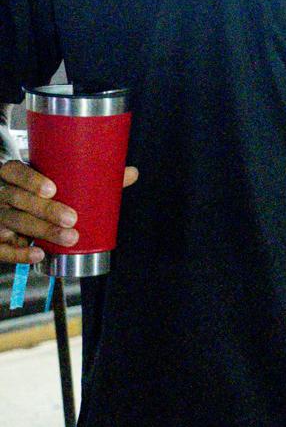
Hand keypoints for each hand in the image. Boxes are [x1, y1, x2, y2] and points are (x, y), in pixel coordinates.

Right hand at [0, 159, 139, 264]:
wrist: (13, 214)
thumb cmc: (40, 195)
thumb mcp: (59, 183)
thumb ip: (92, 178)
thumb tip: (131, 173)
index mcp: (12, 175)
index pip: (14, 171)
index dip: (30, 180)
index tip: (53, 189)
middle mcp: (0, 194)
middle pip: (17, 199)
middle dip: (45, 210)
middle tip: (72, 219)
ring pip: (12, 222)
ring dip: (41, 231)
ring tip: (69, 237)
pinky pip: (1, 248)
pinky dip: (18, 254)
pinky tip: (38, 255)